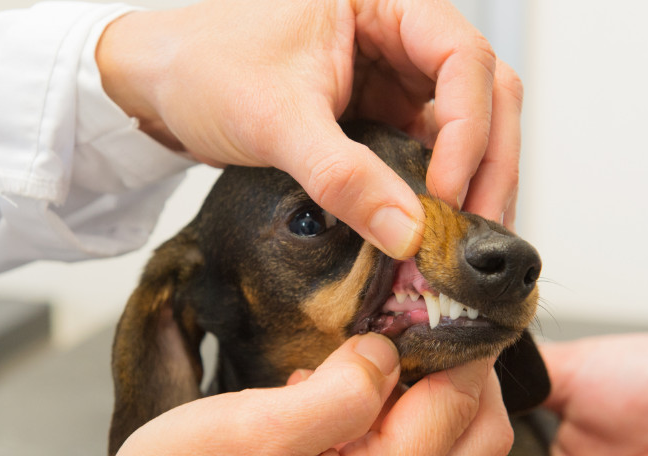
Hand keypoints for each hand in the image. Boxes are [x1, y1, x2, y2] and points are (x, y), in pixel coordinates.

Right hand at [91, 333, 510, 455]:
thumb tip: (389, 351)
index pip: (459, 404)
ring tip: (371, 355)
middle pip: (475, 429)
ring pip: (452, 442)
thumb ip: (337, 394)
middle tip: (417, 320)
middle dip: (462, 367)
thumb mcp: (249, 434)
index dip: (461, 342)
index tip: (441, 295)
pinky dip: (397, 414)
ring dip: (429, 388)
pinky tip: (342, 395)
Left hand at [96, 0, 522, 258]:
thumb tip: (407, 232)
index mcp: (383, 1)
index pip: (462, 56)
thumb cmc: (202, 66)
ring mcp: (394, 76)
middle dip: (488, 163)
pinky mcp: (381, 114)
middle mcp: (399, 34)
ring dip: (474, 182)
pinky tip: (437, 228)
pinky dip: (439, 192)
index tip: (447, 191)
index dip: (469, 127)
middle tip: (479, 229)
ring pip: (466, 126)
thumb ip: (343, 175)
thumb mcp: (275, 118)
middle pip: (483, 93)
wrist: (158, 86)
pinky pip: (429, 152)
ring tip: (465, 240)